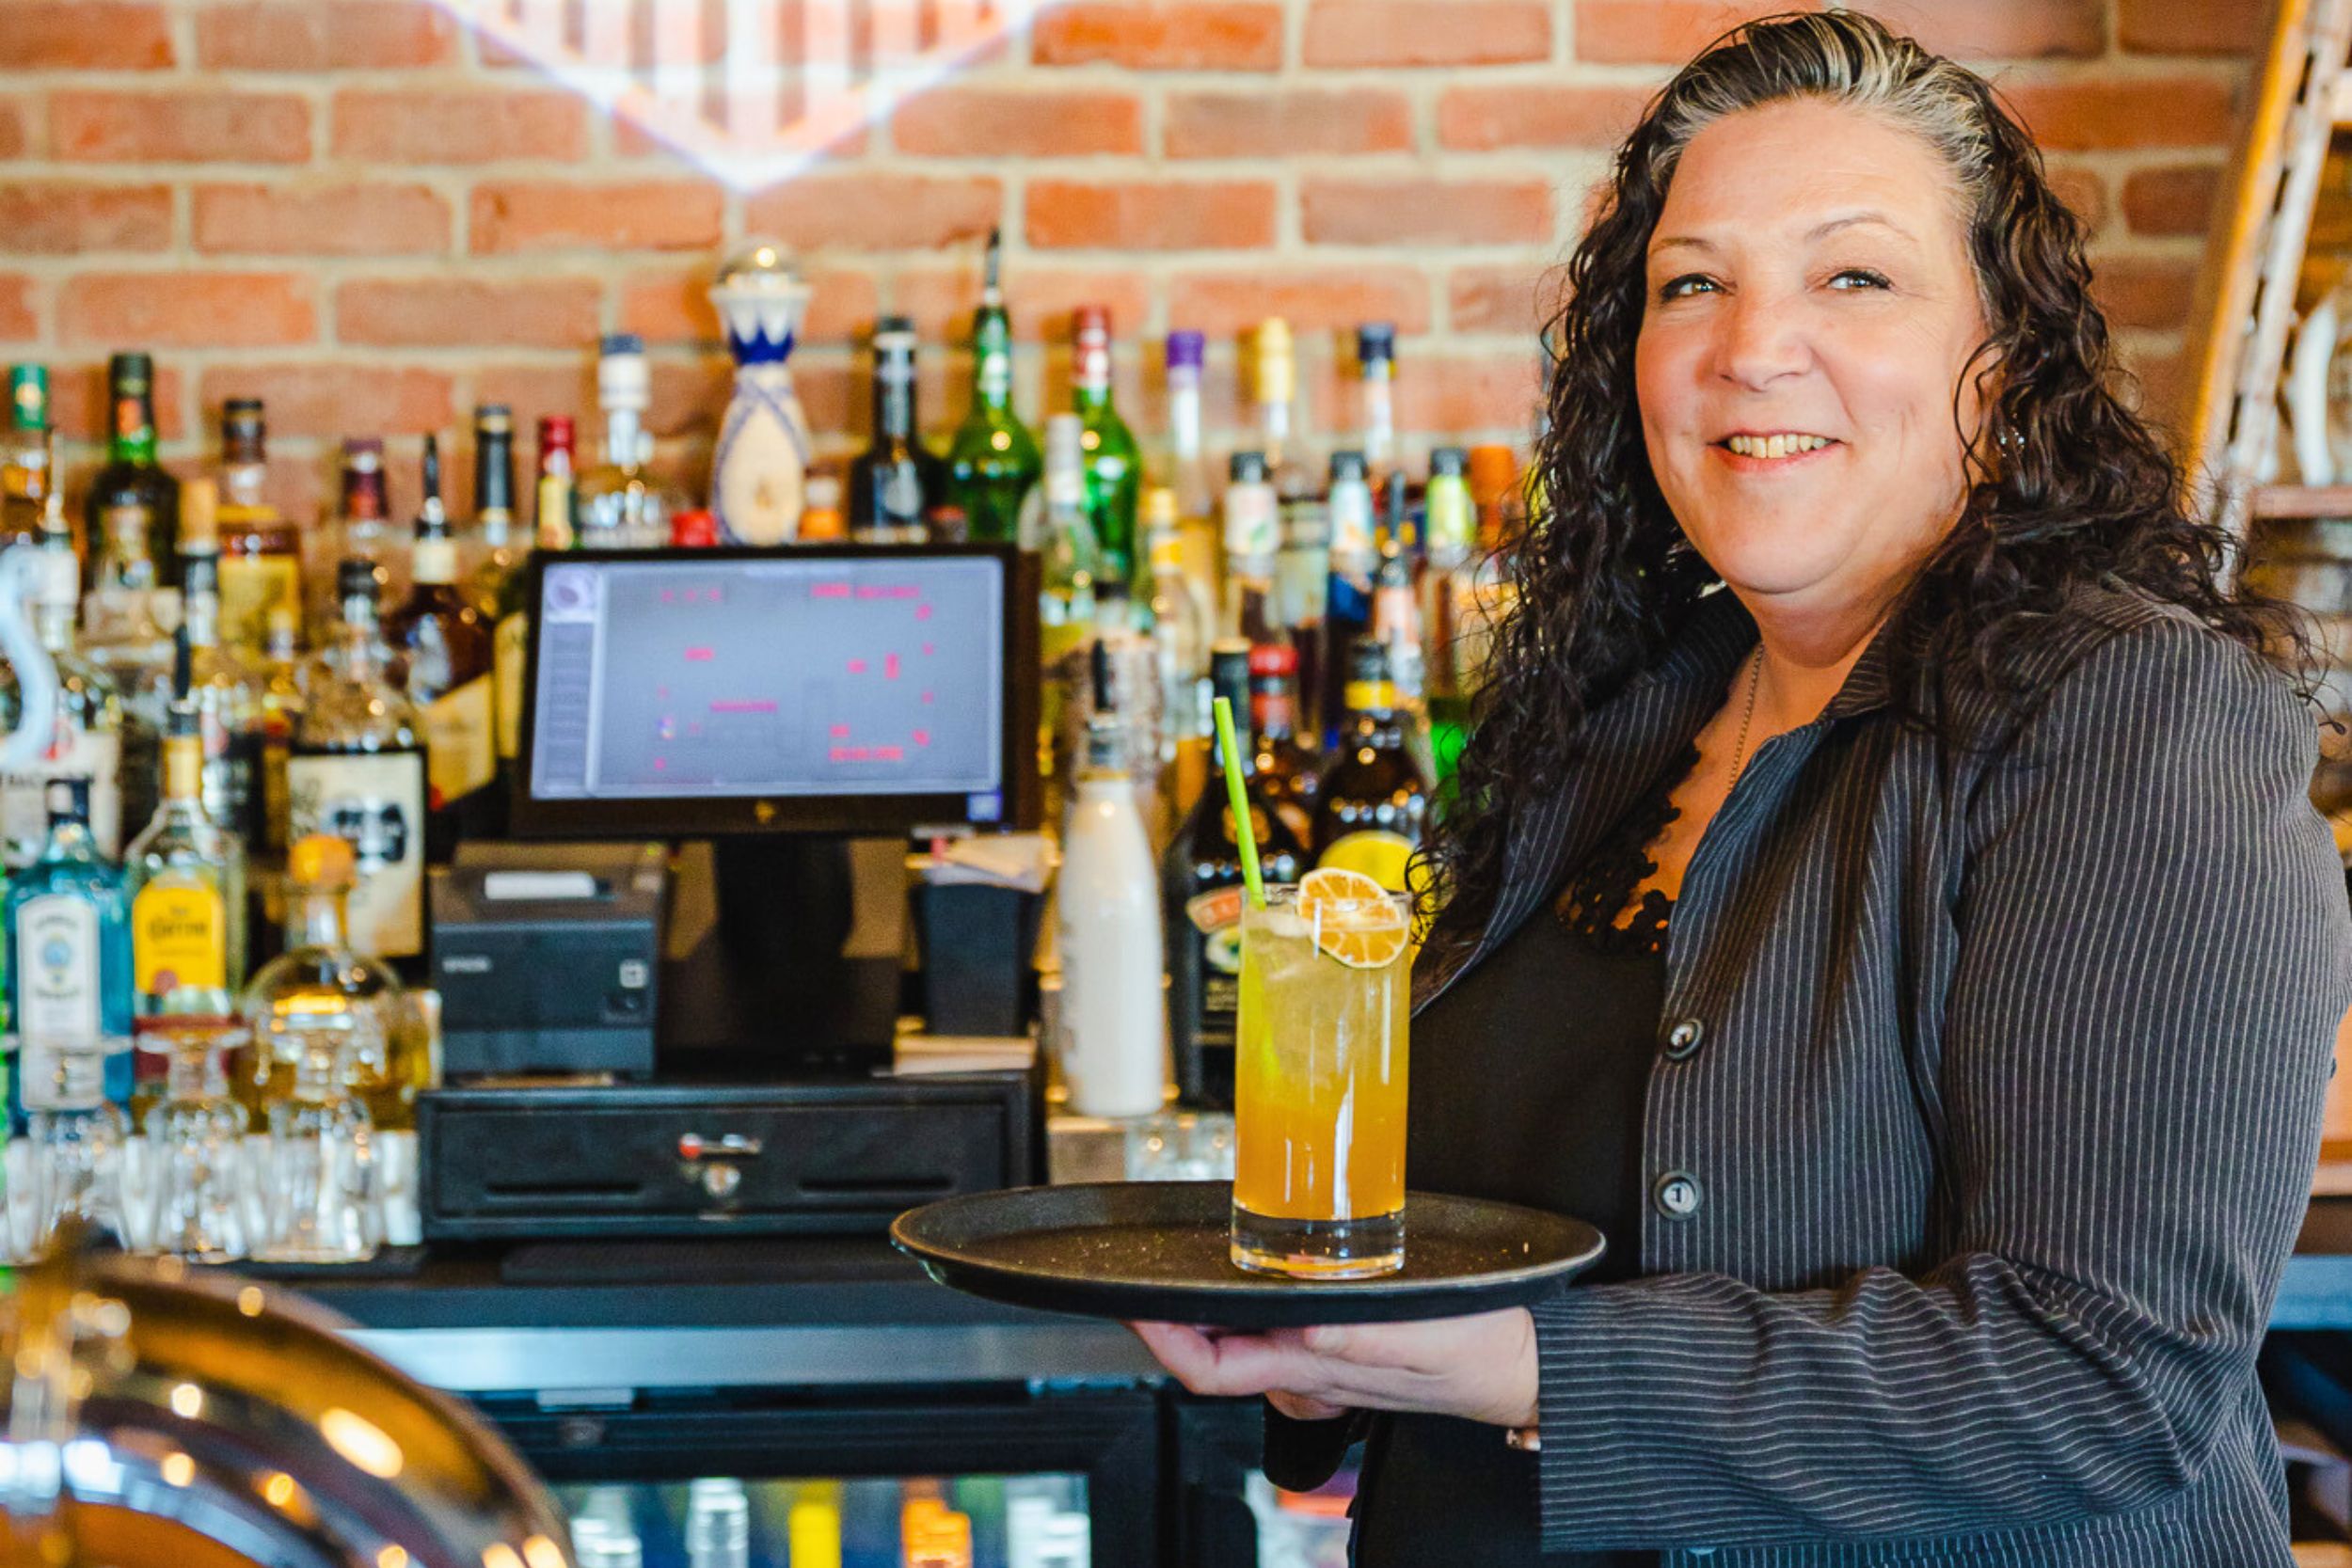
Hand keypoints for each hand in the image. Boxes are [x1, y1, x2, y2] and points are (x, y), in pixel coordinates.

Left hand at [1128, 1307, 1538, 1428]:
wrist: (1525, 1369)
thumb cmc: (1484, 1352)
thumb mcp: (1429, 1336)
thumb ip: (1364, 1338)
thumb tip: (1306, 1327)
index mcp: (1316, 1367)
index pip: (1213, 1369)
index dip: (1161, 1340)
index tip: (1131, 1306)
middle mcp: (1307, 1372)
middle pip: (1213, 1353)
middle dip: (1170, 1316)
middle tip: (1143, 1267)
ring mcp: (1319, 1364)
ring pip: (1240, 1341)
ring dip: (1210, 1307)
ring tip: (1192, 1259)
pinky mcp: (1337, 1349)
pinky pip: (1274, 1332)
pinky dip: (1253, 1303)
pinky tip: (1262, 1270)